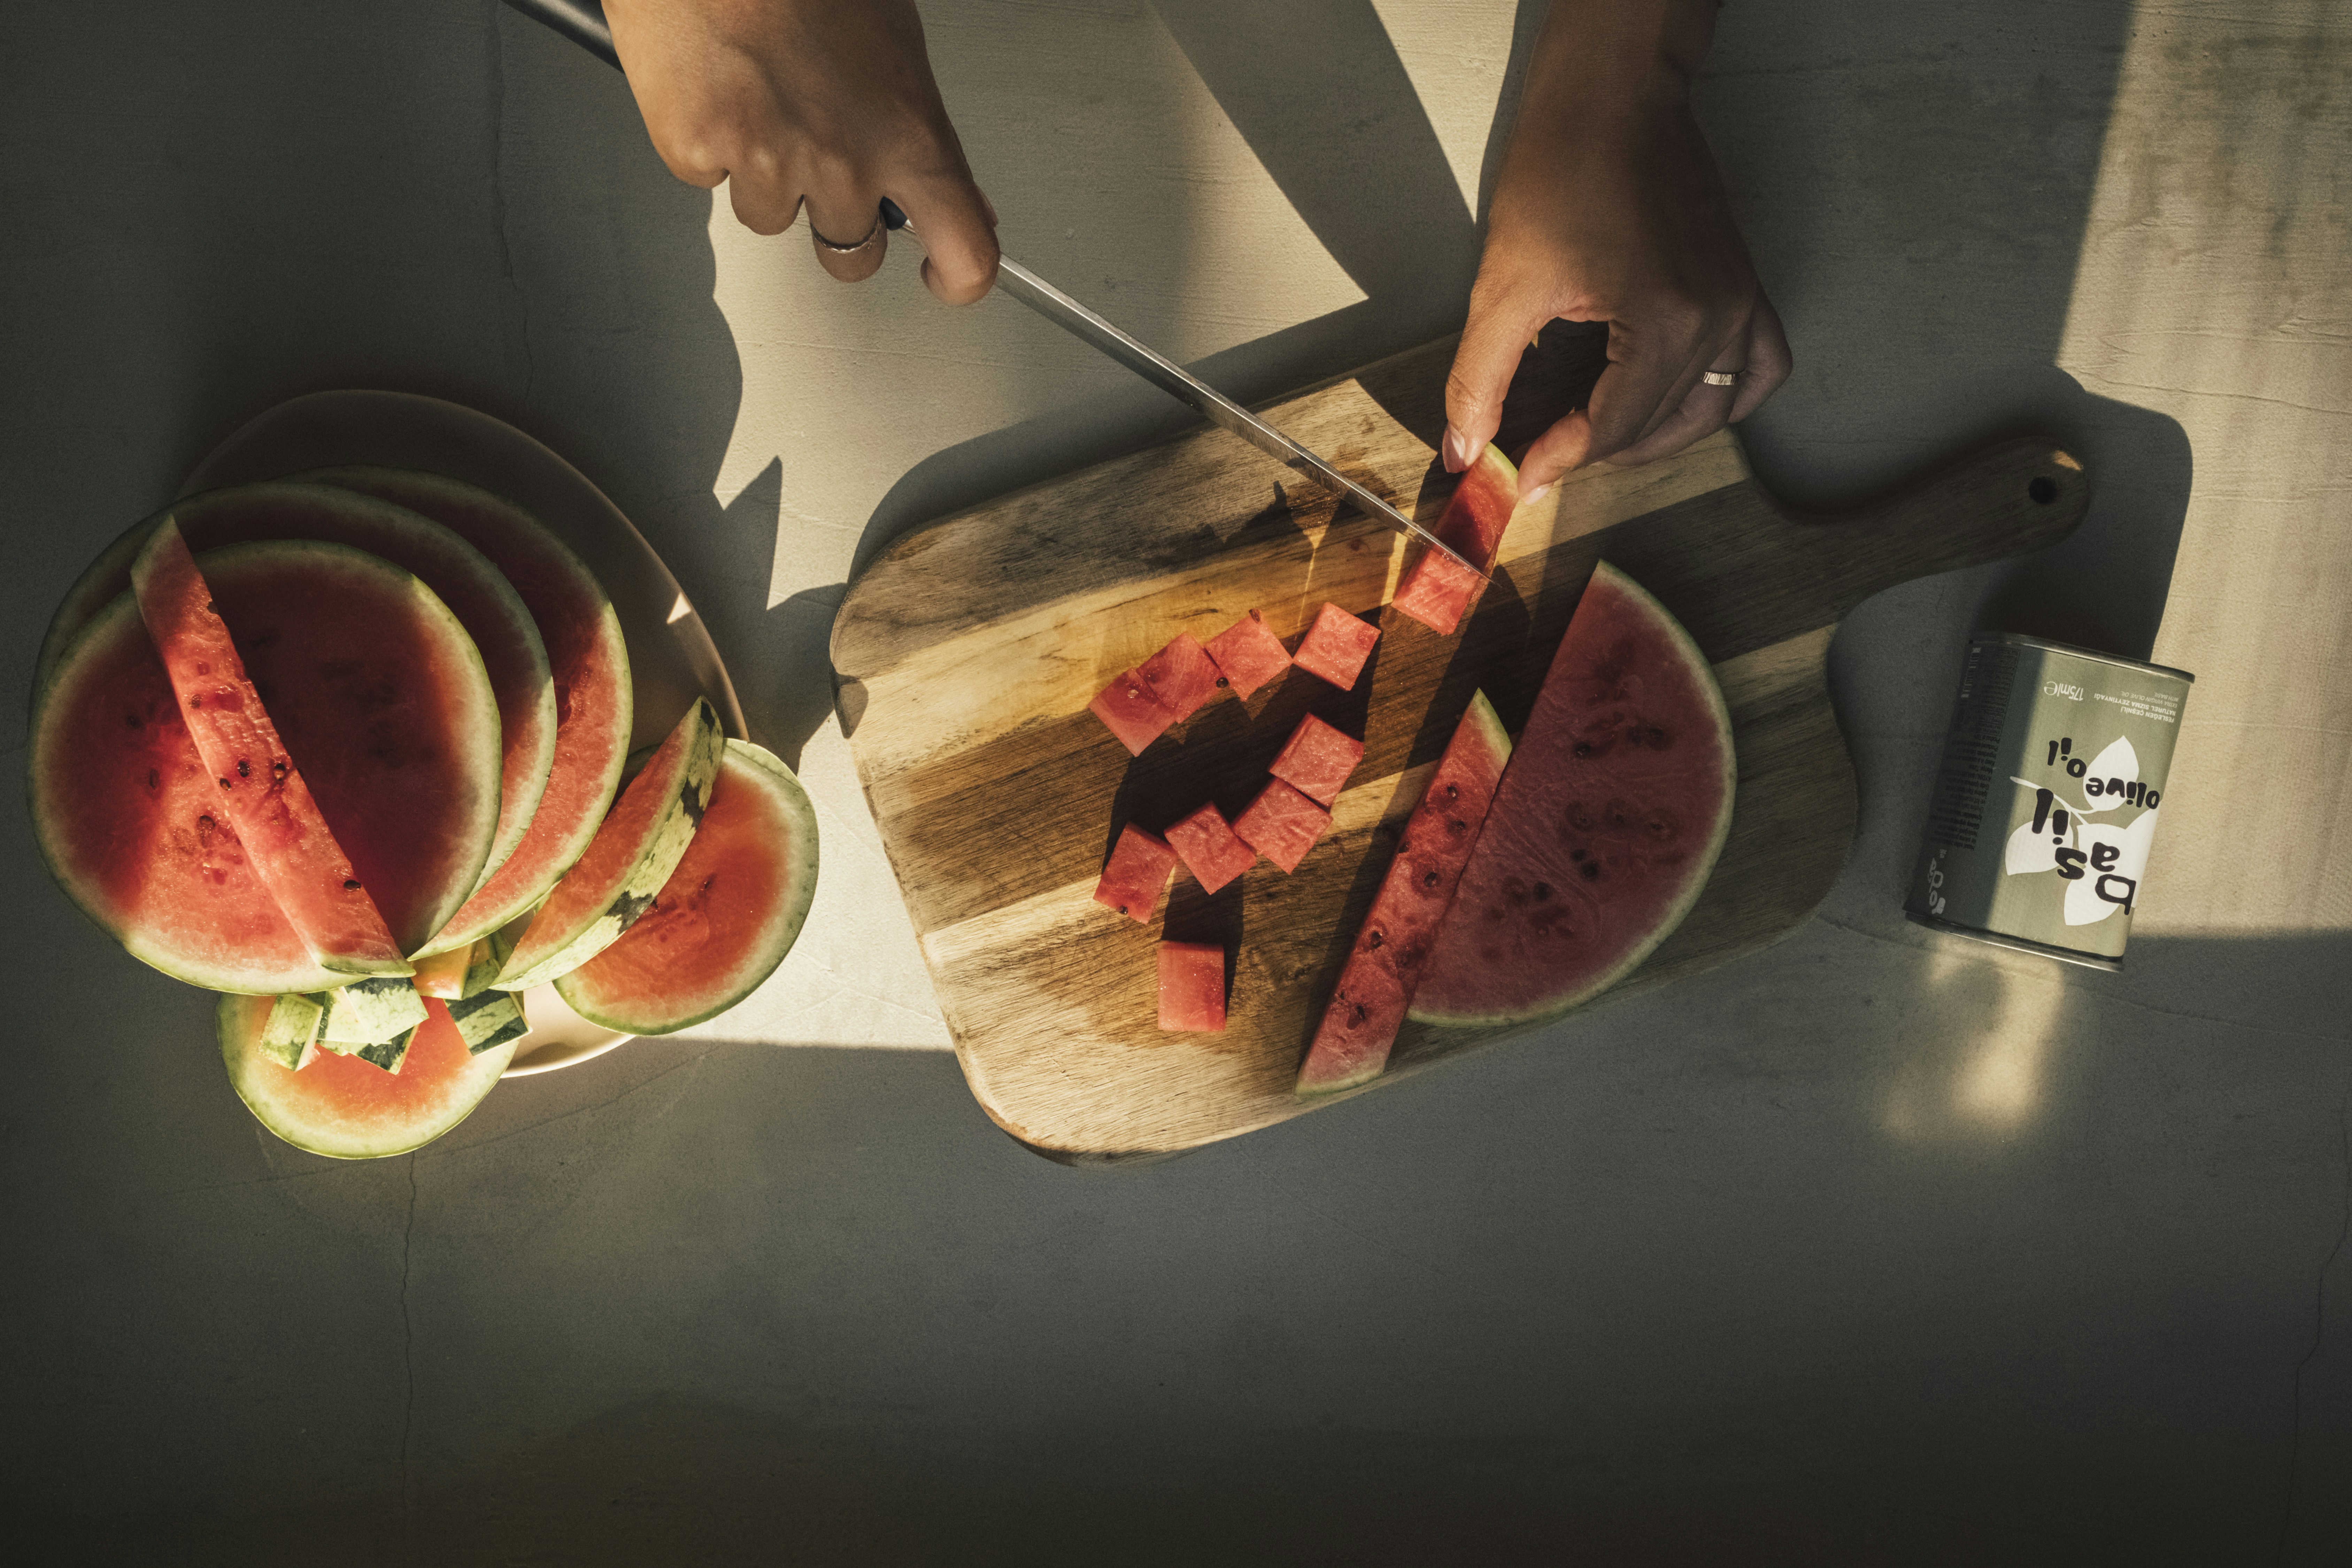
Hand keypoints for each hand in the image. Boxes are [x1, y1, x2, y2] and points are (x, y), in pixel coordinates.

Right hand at [604, 0, 998, 303]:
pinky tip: (718, 89)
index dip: (956, 278)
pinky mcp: (696, 153)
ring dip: (769, 178)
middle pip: (853, 256)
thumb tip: (949, 190)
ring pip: (773, 219)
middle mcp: (840, 161)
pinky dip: (711, 144)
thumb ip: (919, 129)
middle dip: (842, 225)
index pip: (964, 252)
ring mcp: (764, 164)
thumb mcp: (895, 43)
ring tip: (762, 99)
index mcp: (906, 133)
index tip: (941, 275)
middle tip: (824, 165)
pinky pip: (710, 180)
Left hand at [1443, 0, 1789, 500]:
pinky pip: (1757, 368)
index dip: (1555, 460)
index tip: (1515, 476)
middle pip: (1659, 425)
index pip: (1612, 428)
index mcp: (1668, 321)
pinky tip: (1673, 402)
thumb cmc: (1562, 169)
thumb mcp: (1504, 284)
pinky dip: (1719, 398)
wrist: (1612, 95)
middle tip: (1540, 453)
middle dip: (1595, 450)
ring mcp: (1742, 301)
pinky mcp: (1745, 284)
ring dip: (1654, 435)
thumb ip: (1481, 377)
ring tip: (1595, 434)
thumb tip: (1463, 448)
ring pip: (1712, 410)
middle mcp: (1721, 318)